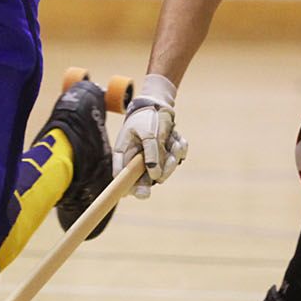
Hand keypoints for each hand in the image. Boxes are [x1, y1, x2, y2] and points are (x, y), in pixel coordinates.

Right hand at [112, 74, 188, 198]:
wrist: (159, 106)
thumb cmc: (148, 117)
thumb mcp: (148, 132)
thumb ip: (151, 153)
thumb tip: (155, 175)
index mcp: (124, 156)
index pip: (122, 180)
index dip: (132, 189)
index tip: (143, 193)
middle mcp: (136, 162)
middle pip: (146, 182)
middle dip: (162, 170)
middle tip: (171, 158)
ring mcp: (151, 162)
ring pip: (164, 172)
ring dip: (172, 155)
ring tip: (174, 140)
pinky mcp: (164, 159)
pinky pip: (175, 162)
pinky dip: (178, 149)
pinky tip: (176, 138)